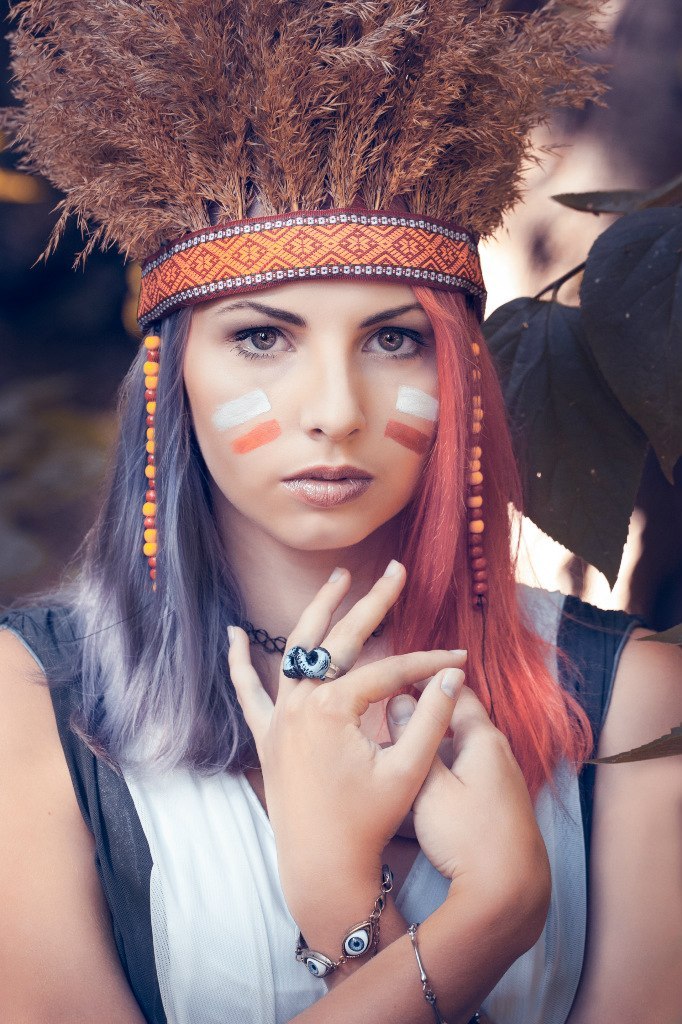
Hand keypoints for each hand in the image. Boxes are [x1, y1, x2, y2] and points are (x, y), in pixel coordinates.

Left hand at [227, 563, 465, 939]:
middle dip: (373, 603)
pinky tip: (233, 634)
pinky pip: (247, 691)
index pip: (389, 670)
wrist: (322, 868)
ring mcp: (278, 718)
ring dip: (317, 612)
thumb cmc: (368, 822)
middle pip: (341, 640)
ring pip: (295, 650)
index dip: (428, 662)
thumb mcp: (407, 770)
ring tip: (338, 579)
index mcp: (333, 709)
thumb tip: (453, 672)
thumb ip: (431, 717)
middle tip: (395, 571)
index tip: (460, 656)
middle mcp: (299, 703)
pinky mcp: (265, 736)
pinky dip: (238, 662)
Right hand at [387, 686, 550, 903]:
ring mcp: (501, 779)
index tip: (398, 673)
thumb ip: (414, 740)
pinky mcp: (498, 803)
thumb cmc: (468, 837)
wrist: (509, 892)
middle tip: (387, 716)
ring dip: (431, 749)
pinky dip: (442, 772)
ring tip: (397, 753)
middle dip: (424, 718)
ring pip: (458, 751)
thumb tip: (401, 700)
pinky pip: (465, 774)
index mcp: (484, 738)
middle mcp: (498, 752)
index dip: (428, 678)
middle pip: (456, 722)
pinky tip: (420, 789)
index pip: (456, 691)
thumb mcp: (430, 786)